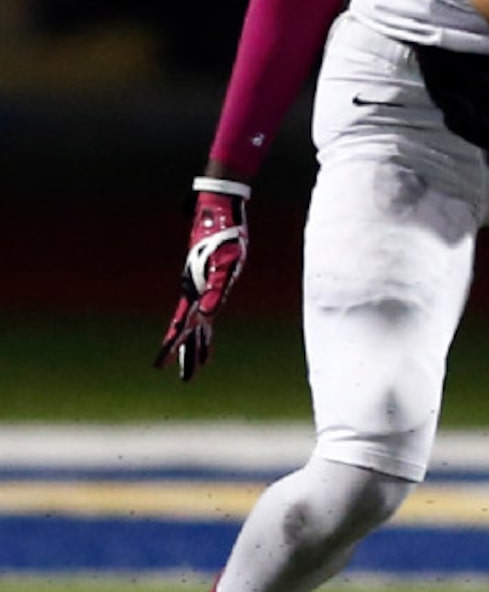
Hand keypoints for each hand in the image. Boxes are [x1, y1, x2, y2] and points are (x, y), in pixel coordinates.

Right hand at [154, 180, 251, 380]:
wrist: (218, 212)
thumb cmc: (224, 237)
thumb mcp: (225, 265)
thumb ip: (217, 290)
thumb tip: (208, 314)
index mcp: (193, 291)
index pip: (180, 325)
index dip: (171, 346)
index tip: (158, 366)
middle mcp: (194, 292)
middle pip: (188, 330)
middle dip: (188, 354)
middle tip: (186, 379)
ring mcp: (201, 287)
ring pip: (197, 322)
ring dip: (198, 343)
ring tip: (199, 364)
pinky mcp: (210, 280)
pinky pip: (206, 309)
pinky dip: (207, 325)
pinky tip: (206, 328)